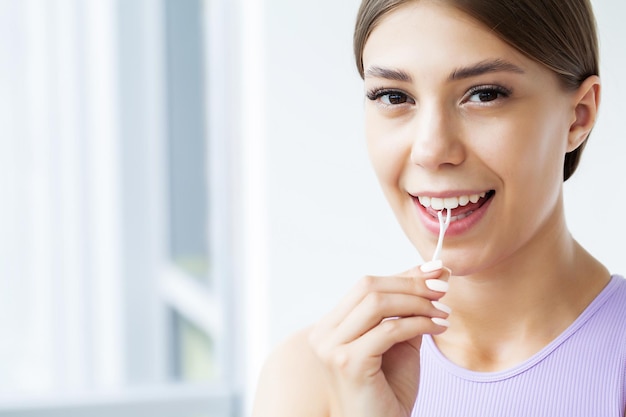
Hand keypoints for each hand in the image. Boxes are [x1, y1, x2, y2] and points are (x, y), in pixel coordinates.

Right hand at [308, 263, 450, 416]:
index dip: (402, 275)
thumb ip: (408, 309)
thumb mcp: (399, 340)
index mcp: (331, 325)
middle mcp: (324, 333)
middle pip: (368, 287)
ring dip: (417, 303)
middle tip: (443, 288)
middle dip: (411, 284)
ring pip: (377, 303)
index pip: (365, 286)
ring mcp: (332, 347)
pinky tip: (438, 328)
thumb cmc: (388, 390)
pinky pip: (389, 330)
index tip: (436, 271)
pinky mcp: (348, 362)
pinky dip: (419, 324)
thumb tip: (435, 271)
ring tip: (443, 312)